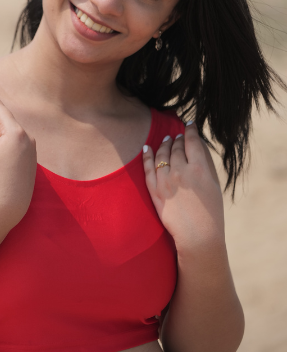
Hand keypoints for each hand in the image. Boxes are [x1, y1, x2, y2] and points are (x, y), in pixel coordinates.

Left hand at [142, 123, 224, 253]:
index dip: (190, 130)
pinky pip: (148, 168)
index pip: (192, 141)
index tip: (189, 124)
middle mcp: (181, 171)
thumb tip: (198, 145)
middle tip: (178, 135)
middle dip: (178, 138)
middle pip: (176, 146)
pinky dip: (146, 156)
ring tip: (166, 140)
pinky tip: (146, 148)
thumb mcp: (214, 184)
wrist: (198, 236)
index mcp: (199, 169)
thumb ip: (205, 163)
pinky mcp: (155, 191)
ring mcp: (166, 181)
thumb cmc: (211, 212)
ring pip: (162, 154)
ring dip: (164, 144)